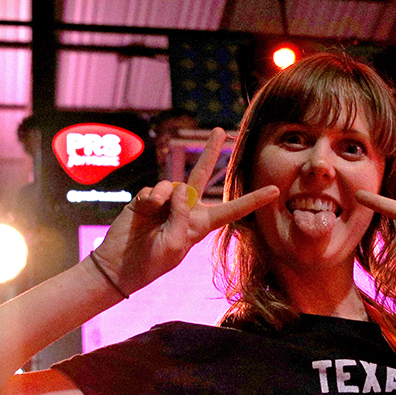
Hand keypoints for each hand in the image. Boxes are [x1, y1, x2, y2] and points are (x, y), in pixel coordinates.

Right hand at [91, 128, 278, 294]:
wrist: (120, 264)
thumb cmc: (152, 262)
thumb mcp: (175, 245)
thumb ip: (181, 217)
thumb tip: (179, 188)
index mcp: (201, 225)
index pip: (232, 210)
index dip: (253, 200)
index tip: (275, 191)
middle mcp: (187, 209)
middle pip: (202, 175)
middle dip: (210, 152)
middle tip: (220, 130)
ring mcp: (167, 202)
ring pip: (173, 184)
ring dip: (165, 197)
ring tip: (155, 214)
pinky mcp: (147, 198)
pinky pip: (155, 189)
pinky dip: (151, 198)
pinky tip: (144, 210)